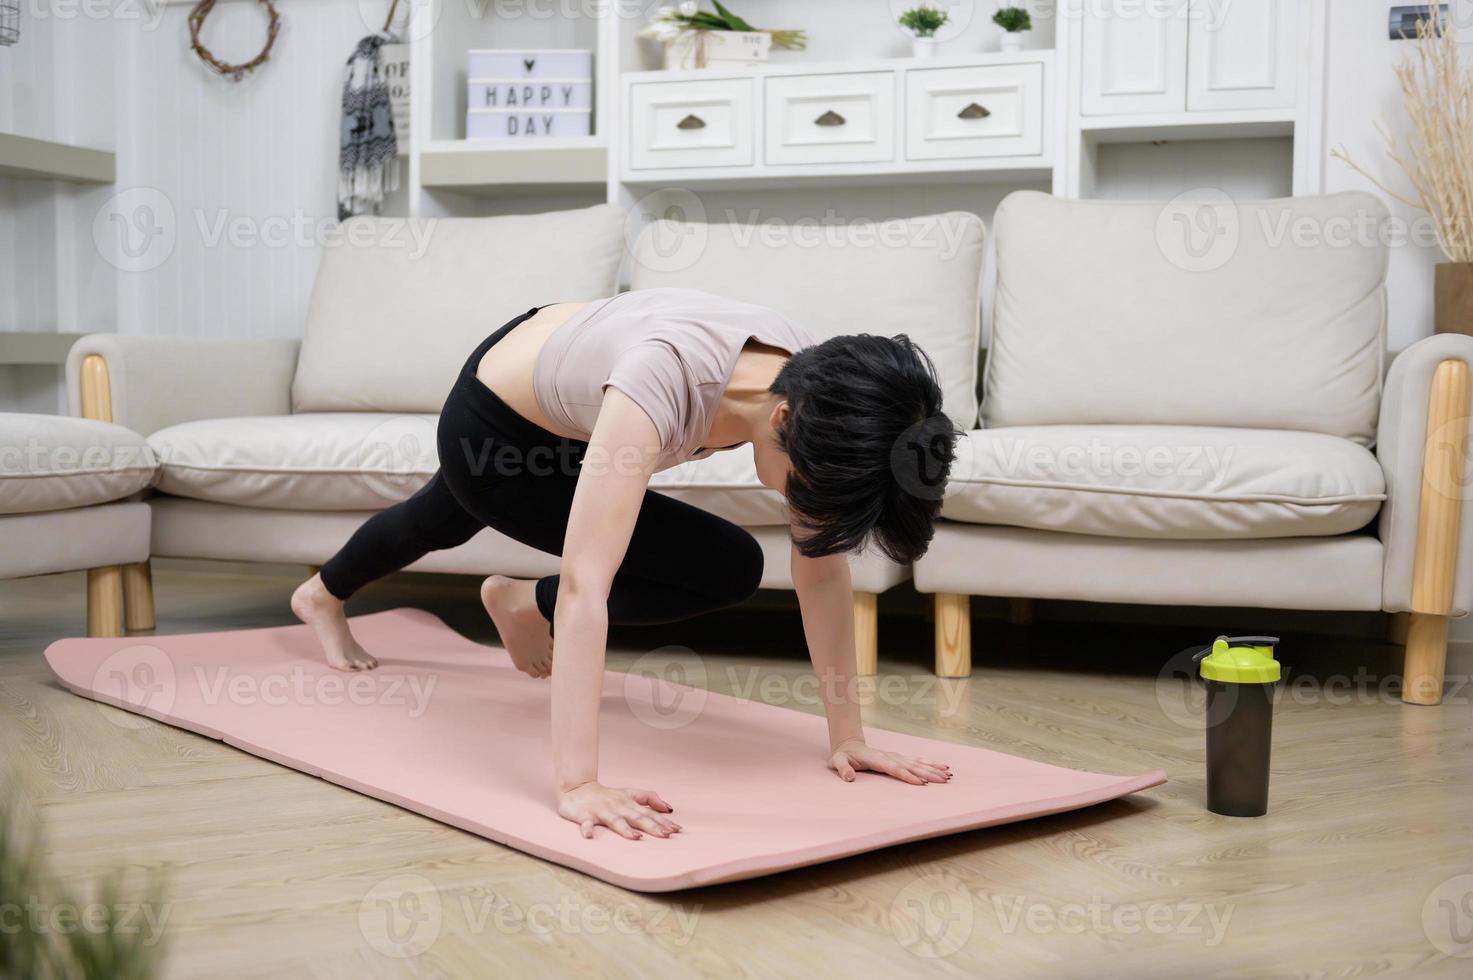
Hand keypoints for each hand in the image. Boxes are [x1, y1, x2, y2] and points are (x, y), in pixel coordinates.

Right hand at [557, 782, 681, 840]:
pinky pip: (585, 824)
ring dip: (625, 829)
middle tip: (667, 835)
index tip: (677, 830)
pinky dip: (586, 830)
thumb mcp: (629, 793)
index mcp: (629, 802)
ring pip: (615, 821)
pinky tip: (589, 836)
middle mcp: (618, 806)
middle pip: (637, 817)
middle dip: (652, 826)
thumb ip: (649, 798)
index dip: (663, 821)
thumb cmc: (606, 795)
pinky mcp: (584, 815)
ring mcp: (601, 811)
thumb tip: (669, 808)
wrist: (576, 788)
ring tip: (636, 838)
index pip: (649, 813)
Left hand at [829, 738, 950, 785]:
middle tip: (943, 780)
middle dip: (928, 773)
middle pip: (911, 766)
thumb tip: (849, 778)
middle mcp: (889, 756)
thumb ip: (842, 769)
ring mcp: (895, 756)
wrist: (849, 745)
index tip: (921, 783)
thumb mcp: (837, 762)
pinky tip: (943, 768)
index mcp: (876, 759)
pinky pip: (917, 761)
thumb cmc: (842, 756)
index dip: (907, 775)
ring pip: (917, 763)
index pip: (894, 768)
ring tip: (948, 775)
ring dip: (933, 769)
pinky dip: (930, 764)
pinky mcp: (899, 758)